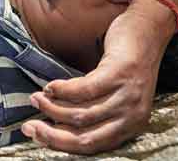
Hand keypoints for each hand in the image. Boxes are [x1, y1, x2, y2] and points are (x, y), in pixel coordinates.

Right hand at [21, 8, 171, 153]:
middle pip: (85, 137)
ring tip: (36, 98)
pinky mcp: (119, 74)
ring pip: (81, 114)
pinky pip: (84, 89)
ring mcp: (127, 96)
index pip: (92, 146)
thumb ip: (94, 112)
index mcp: (131, 127)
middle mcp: (132, 116)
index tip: (37, 136)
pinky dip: (62, 90)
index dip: (60, 143)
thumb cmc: (127, 63)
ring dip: (52, 108)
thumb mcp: (115, 96)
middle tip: (29, 127)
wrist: (148, 30)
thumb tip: (57, 125)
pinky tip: (51, 86)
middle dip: (52, 134)